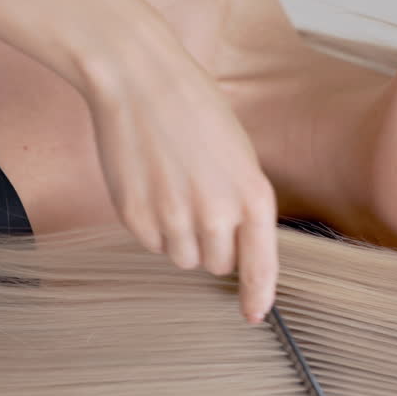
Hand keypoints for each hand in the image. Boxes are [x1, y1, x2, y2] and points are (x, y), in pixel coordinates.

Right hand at [78, 27, 277, 324]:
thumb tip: (233, 247)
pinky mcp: (137, 218)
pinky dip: (153, 227)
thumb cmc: (195, 109)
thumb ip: (242, 203)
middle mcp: (217, 214)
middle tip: (201, 206)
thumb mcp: (239, 154)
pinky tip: (151, 186)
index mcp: (253, 196)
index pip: (260, 265)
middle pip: (218, 265)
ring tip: (174, 190)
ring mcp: (174, 219)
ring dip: (182, 238)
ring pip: (184, 258)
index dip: (257, 295)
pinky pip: (151, 244)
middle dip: (214, 247)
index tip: (253, 314)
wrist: (139, 81)